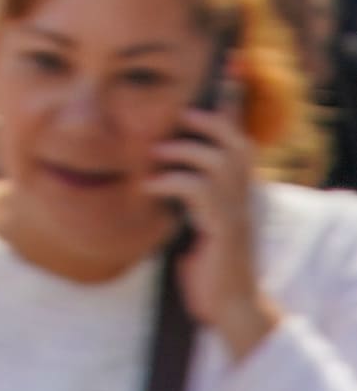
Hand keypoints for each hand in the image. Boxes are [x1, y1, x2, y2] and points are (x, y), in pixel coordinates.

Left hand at [157, 98, 277, 362]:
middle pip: (237, 144)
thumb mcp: (196, 223)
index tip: (220, 81)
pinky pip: (198, 192)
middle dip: (209, 123)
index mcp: (238, 193)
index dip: (229, 114)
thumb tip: (151, 170)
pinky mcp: (223, 232)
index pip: (240, 143)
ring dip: (184, 151)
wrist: (229, 308)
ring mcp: (236, 214)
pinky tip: (148, 187)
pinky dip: (170, 181)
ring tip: (156, 154)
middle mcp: (243, 198)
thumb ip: (186, 196)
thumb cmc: (207, 266)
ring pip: (219, 162)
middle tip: (180, 116)